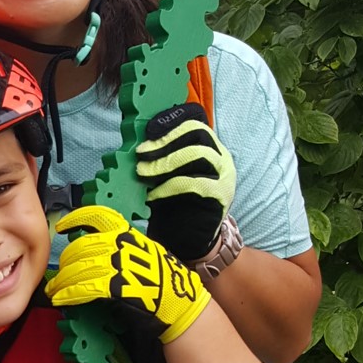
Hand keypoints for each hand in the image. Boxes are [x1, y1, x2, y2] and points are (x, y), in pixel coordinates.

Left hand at [45, 205, 208, 343]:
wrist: (180, 302)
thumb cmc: (164, 281)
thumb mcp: (144, 253)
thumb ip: (122, 249)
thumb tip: (96, 254)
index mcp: (127, 233)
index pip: (97, 216)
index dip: (76, 219)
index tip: (62, 226)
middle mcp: (120, 244)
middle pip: (80, 247)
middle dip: (65, 262)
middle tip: (58, 276)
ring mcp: (118, 264)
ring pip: (78, 268)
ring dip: (62, 281)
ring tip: (54, 291)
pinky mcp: (115, 286)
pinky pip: (84, 287)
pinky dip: (69, 293)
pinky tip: (61, 299)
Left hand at [135, 103, 236, 266]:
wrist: (190, 242)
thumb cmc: (174, 205)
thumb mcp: (167, 174)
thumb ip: (161, 155)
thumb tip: (138, 139)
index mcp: (209, 147)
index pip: (195, 121)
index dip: (171, 120)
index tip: (148, 129)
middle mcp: (221, 157)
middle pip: (198, 132)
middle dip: (166, 139)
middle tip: (141, 152)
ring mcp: (224, 176)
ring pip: (198, 153)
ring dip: (166, 160)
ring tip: (143, 172)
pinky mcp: (220, 195)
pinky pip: (194, 182)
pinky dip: (169, 186)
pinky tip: (152, 194)